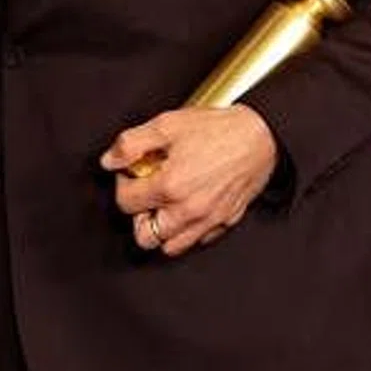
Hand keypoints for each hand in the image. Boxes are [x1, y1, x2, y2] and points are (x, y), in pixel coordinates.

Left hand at [98, 104, 277, 257]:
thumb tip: (110, 160)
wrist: (261, 136)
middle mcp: (188, 210)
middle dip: (138, 216)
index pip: (126, 203)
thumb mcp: (168, 124)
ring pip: (170, 247)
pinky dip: (187, 231)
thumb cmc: (219, 130)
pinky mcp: (224, 222)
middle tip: (144, 195)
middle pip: (144, 235)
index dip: (123, 184)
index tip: (132, 173)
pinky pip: (197, 241)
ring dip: (161, 229)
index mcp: (170, 186)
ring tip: (163, 205)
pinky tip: (186, 209)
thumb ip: (132, 143)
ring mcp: (208, 220)